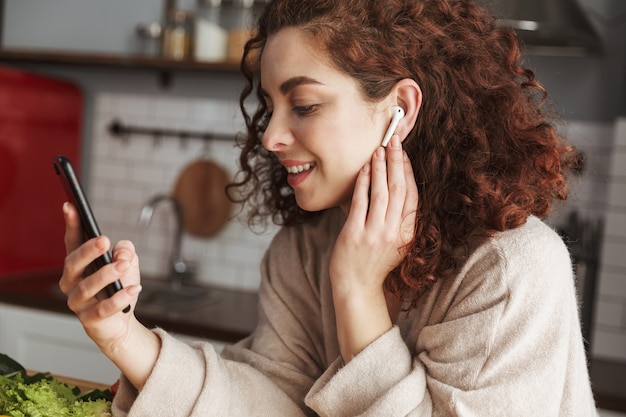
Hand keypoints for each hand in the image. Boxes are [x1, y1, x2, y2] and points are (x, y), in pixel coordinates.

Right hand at [58, 202, 140, 351]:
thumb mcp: (127, 263)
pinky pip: (103, 308)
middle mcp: (71, 281)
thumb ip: (125, 251)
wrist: (121, 321)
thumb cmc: (119, 287)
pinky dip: (119, 298)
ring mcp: (78, 301)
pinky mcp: (89, 319)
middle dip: (88, 250)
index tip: (71, 206)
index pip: (72, 242)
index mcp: (78, 264)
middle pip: (73, 263)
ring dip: (107, 274)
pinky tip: (134, 289)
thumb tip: (121, 252)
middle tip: (104, 240)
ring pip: (87, 286)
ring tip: (123, 265)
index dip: (71, 224)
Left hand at [330, 135, 417, 359]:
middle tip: (394, 141)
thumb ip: (398, 218)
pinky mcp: (355, 234)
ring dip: (380, 167)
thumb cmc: (375, 262)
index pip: (412, 196)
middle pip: (398, 189)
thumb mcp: (396, 241)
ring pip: (380, 192)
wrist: (357, 288)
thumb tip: (396, 185)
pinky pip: (360, 202)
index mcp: (407, 233)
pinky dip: (362, 182)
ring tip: (379, 149)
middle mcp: (394, 233)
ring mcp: (374, 234)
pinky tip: (363, 168)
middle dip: (397, 162)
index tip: (405, 155)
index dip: (409, 172)